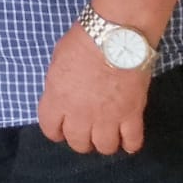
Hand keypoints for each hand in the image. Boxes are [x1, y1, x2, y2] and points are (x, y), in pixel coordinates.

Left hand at [38, 24, 150, 154]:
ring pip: (104, 147)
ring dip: (104, 143)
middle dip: (81, 139)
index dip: (56, 130)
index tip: (61, 127)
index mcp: (58, 99)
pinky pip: (132, 142)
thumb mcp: (58, 59)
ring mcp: (107, 118)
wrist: (117, 35)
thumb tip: (63, 93)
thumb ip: (59, 83)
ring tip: (108, 133)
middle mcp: (80, 115)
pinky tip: (128, 138)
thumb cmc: (84, 40)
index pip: (50, 129)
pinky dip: (130, 143)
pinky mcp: (132, 115)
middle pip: (78, 143)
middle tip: (87, 129)